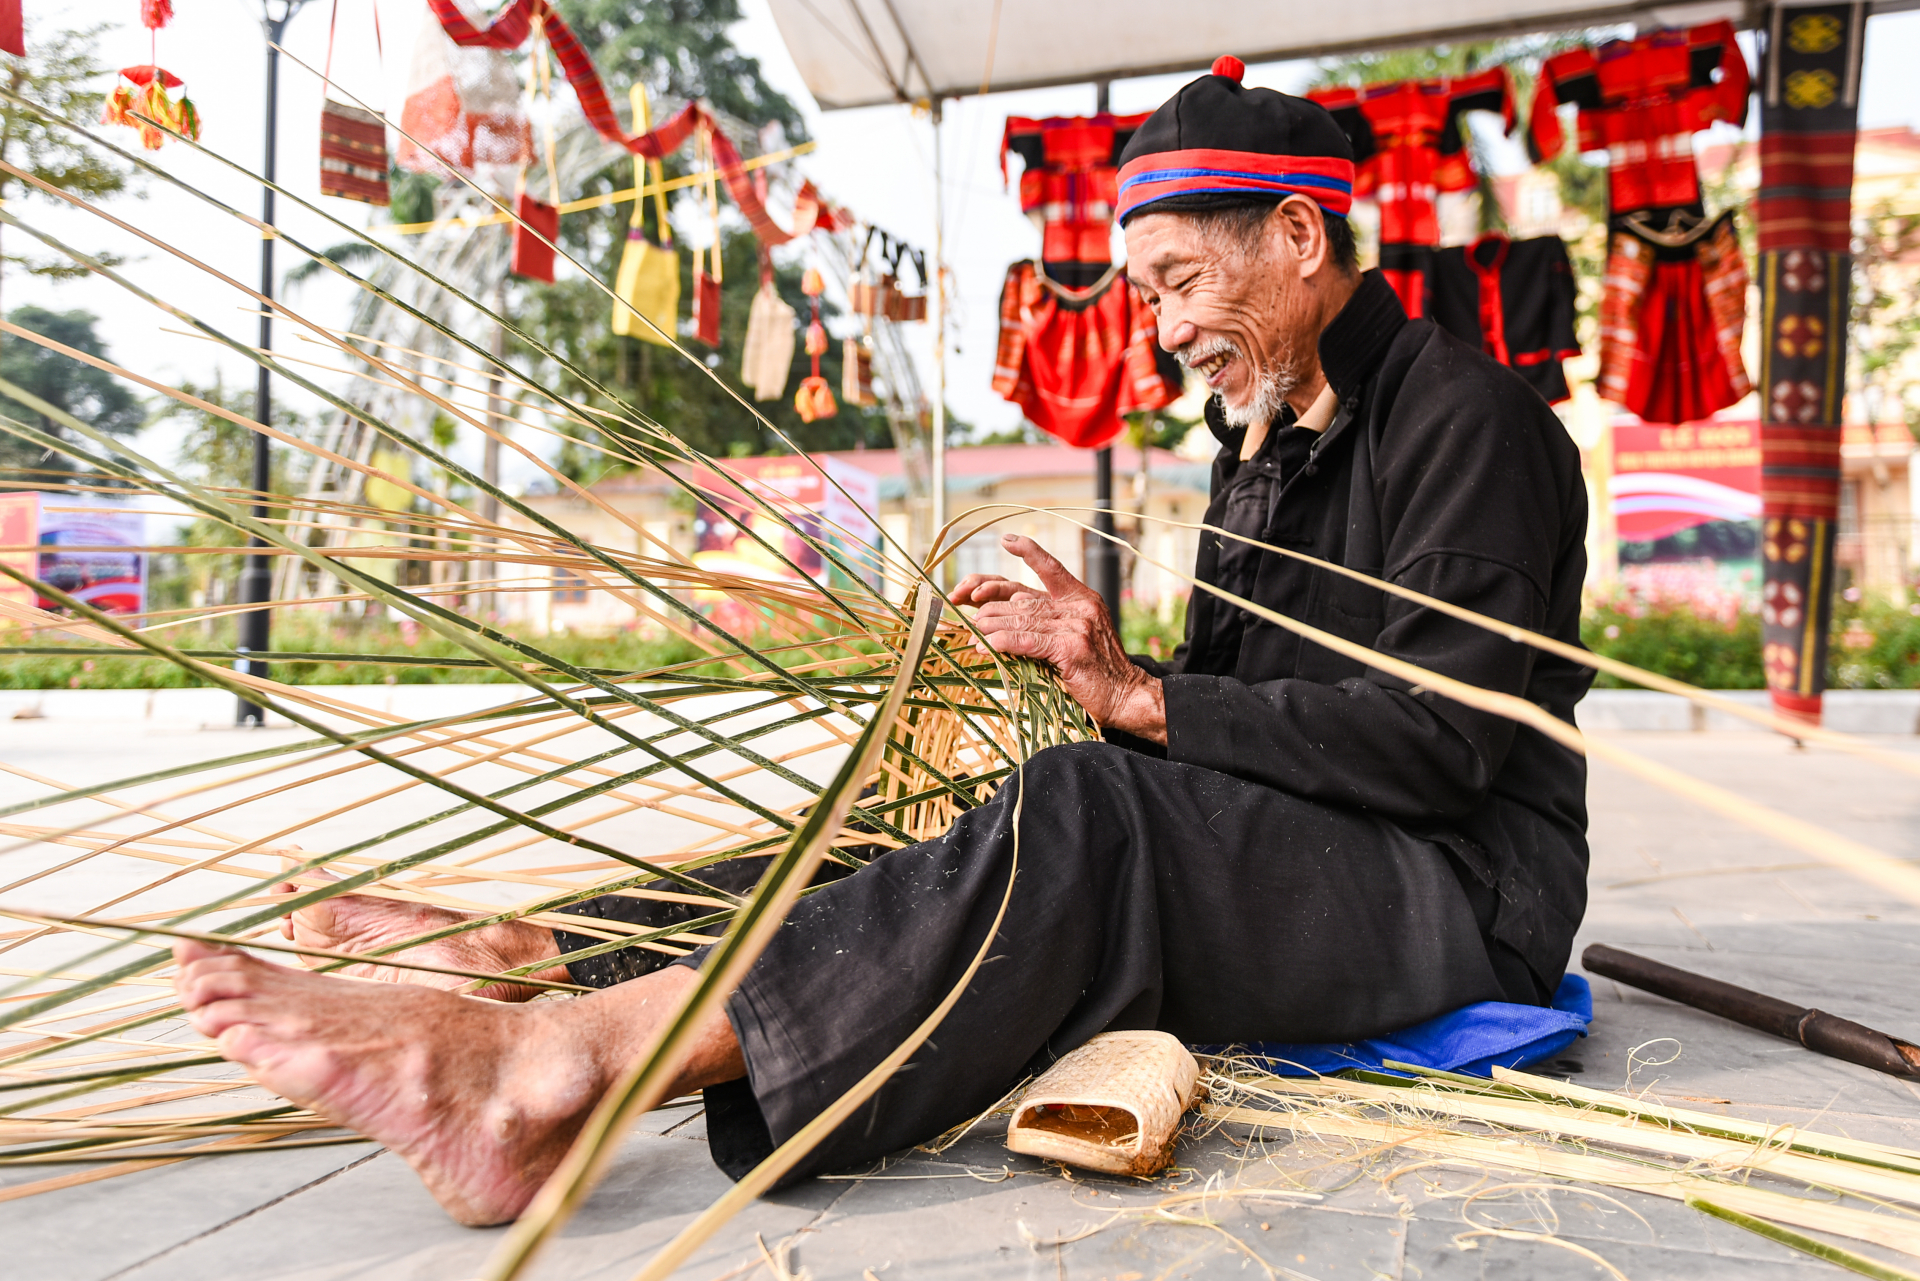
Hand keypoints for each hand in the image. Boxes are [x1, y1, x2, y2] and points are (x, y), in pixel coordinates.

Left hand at [948, 534, 1165, 742]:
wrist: (1126, 695)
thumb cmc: (1095, 669)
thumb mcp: (1073, 634)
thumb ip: (1044, 619)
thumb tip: (1003, 609)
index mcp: (1080, 597)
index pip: (1050, 567)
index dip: (1028, 551)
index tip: (1006, 540)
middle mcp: (1079, 605)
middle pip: (1023, 598)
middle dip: (990, 604)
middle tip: (967, 610)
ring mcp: (1077, 625)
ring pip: (1022, 619)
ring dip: (991, 627)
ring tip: (973, 633)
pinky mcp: (1071, 648)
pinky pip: (1028, 641)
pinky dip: (1003, 643)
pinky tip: (988, 646)